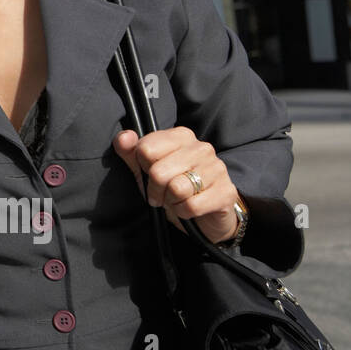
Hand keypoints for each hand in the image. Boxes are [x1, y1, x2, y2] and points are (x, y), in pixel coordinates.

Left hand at [111, 126, 240, 242]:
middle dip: (154, 189)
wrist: (204, 213)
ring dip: (170, 201)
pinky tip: (188, 207)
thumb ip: (130, 152)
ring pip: (176, 189)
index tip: (149, 173)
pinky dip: (184, 212)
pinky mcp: (226, 192)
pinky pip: (191, 206)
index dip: (142, 166)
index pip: (146, 148)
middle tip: (160, 194)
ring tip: (175, 199)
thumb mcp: (146, 169)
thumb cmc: (171, 186)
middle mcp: (202, 148)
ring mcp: (217, 169)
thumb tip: (124, 138)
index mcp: (181, 136)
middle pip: (158, 172)